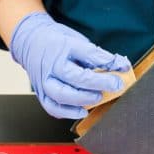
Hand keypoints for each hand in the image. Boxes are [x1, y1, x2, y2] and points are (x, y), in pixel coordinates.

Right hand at [10, 12, 130, 118]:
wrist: (30, 41)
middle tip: (115, 85)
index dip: (108, 63)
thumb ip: (98, 55)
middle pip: (74, 78)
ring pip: (61, 95)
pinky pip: (52, 107)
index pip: (88, 56)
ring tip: (98, 98)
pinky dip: (67, 112)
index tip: (123, 68)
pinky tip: (82, 111)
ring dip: (83, 99)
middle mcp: (51, 65)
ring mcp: (43, 81)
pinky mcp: (41, 93)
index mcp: (63, 47)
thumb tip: (120, 65)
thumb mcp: (79, 41)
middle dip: (98, 84)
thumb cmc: (57, 41)